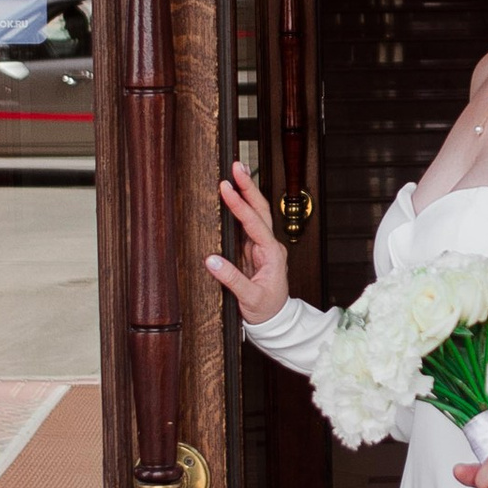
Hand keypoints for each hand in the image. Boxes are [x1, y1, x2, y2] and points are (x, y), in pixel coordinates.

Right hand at [205, 163, 289, 324]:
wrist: (275, 320)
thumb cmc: (266, 310)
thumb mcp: (249, 298)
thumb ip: (231, 279)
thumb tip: (211, 260)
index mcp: (272, 254)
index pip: (254, 223)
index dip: (239, 205)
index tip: (226, 188)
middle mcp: (269, 246)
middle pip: (260, 210)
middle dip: (248, 187)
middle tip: (236, 166)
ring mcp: (262, 246)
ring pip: (255, 214)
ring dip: (245, 193)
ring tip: (234, 173)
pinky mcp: (253, 250)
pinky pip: (246, 224)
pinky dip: (239, 208)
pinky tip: (231, 196)